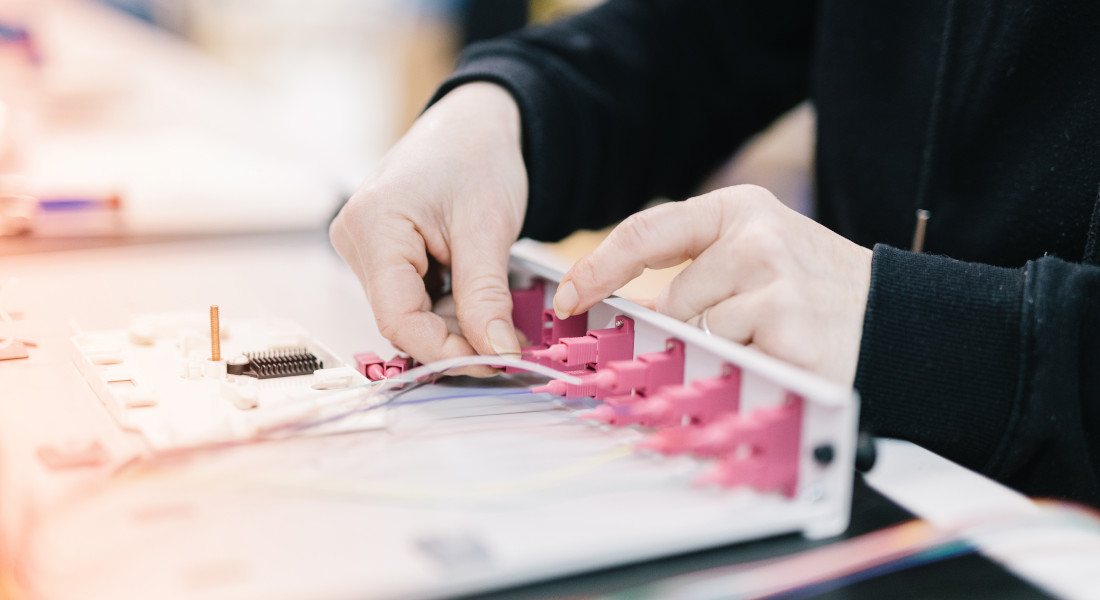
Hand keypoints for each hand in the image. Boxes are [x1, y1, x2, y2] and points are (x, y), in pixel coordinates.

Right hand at [330, 83, 526, 371]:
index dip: (444, 350)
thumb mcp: (488, 228)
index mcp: (373, 226)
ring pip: (410, 314)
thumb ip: (487, 296)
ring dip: (456, 325)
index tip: (493, 362)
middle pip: (402, 319)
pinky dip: (450, 308)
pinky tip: (479, 300)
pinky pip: (414, 299)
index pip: (397, 318)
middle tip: (506, 345)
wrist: (474, 123)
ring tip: (499, 316)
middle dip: (456, 339)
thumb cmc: (476, 155)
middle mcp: (358, 241)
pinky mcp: (382, 255)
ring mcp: (367, 249)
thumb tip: (496, 352)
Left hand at [552, 185, 871, 385]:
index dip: (596, 268)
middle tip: (742, 335)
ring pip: (700, 332)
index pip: (644, 233)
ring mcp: (771, 278)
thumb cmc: (820, 297)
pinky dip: (752, 367)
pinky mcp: (784, 323)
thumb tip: (629, 312)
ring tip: (777, 340)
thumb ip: (699, 271)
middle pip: (672, 300)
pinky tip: (789, 354)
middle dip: (690, 331)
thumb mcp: (761, 259)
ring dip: (728, 350)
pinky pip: (732, 357)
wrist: (902, 324)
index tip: (567, 297)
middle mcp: (753, 235)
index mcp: (740, 209)